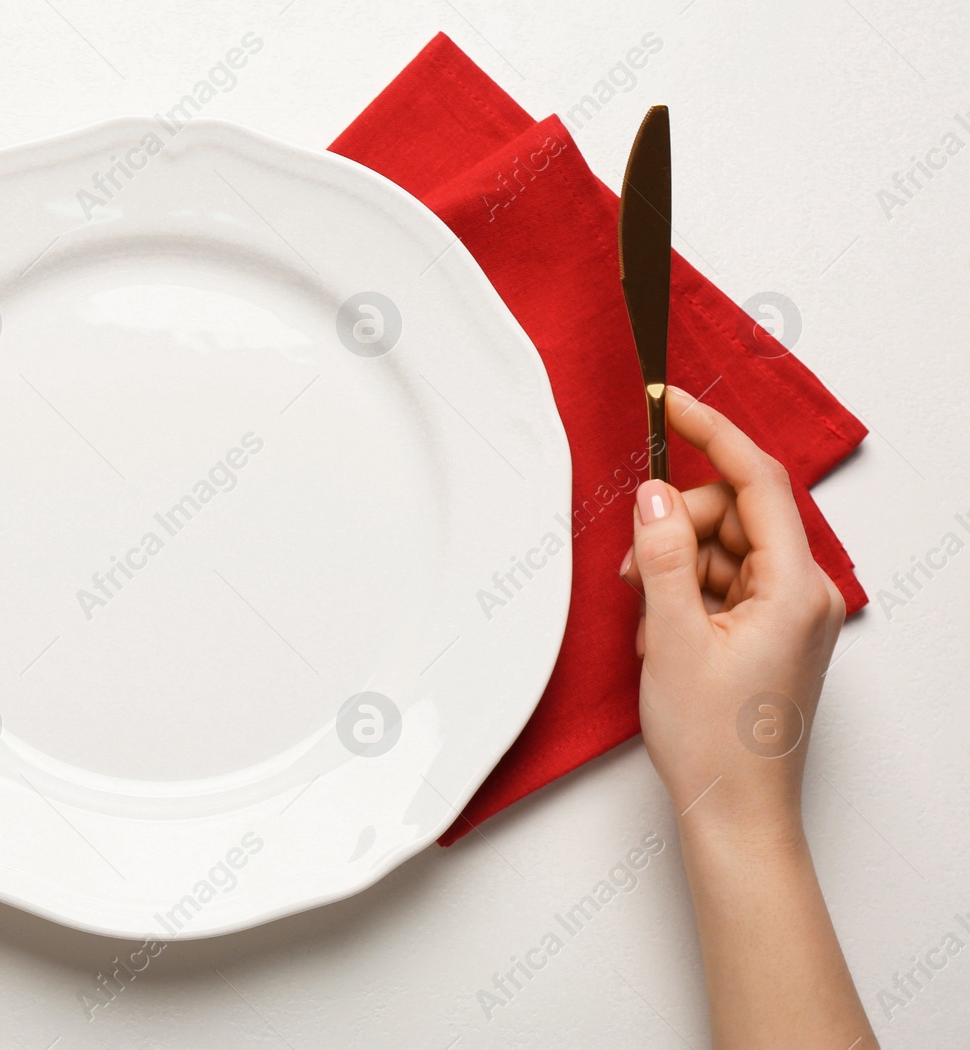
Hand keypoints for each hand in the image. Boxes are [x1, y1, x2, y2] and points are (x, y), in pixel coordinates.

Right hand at [620, 386, 845, 842]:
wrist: (735, 813)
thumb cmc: (714, 742)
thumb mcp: (672, 638)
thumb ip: (663, 556)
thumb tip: (656, 495)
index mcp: (796, 588)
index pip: (756, 480)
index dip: (710, 432)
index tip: (668, 399)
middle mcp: (805, 593)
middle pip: (734, 513)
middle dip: (678, 526)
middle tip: (636, 572)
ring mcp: (790, 612)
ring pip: (724, 546)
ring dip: (677, 565)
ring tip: (651, 620)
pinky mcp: (771, 630)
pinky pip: (725, 579)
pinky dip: (688, 591)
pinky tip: (667, 631)